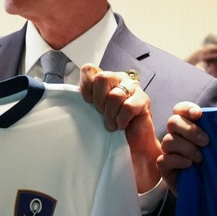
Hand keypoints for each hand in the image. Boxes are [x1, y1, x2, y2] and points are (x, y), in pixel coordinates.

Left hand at [79, 66, 160, 192]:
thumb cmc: (112, 127)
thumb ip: (87, 98)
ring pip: (115, 95)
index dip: (85, 86)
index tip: (88, 103)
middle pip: (102, 78)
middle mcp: (119, 78)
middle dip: (99, 100)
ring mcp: (133, 88)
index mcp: (105, 79)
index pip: (89, 70)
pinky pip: (127, 107)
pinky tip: (122, 125)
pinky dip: (121, 120)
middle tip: (101, 114)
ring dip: (110, 115)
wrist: (132, 146)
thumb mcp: (94, 111)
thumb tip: (72, 94)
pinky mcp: (144, 100)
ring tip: (111, 125)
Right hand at [157, 102, 208, 190]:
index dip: (186, 108)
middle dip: (190, 130)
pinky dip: (178, 160)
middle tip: (206, 142)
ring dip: (187, 148)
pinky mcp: (165, 168)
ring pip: (169, 141)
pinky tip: (190, 165)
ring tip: (200, 159)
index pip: (180, 110)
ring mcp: (169, 152)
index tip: (199, 115)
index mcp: (189, 126)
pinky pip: (164, 159)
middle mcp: (177, 137)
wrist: (210, 191)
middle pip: (173, 122)